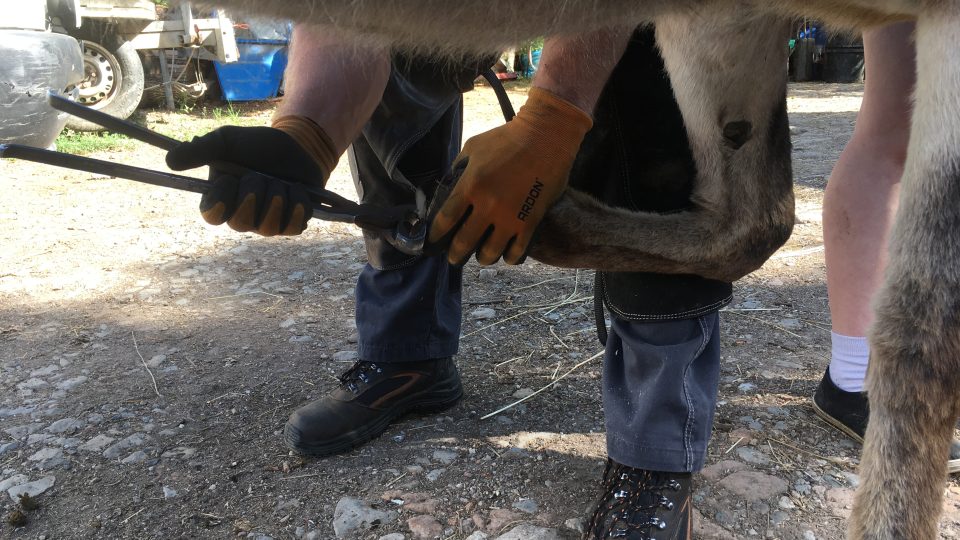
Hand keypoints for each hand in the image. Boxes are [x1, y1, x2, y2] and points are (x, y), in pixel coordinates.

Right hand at [165, 116, 336, 235]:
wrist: (294, 144)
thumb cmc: (255, 145)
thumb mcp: (225, 141)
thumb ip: (199, 150)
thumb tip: (169, 161)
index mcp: (221, 198)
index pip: (211, 216)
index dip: (220, 203)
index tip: (228, 181)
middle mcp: (242, 215)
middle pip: (241, 224)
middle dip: (253, 195)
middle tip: (258, 176)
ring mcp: (267, 223)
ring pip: (268, 227)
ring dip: (276, 199)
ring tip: (281, 182)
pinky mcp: (291, 224)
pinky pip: (293, 227)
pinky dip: (297, 206)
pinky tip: (298, 191)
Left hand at [428, 88, 591, 264]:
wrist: (546, 136)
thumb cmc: (507, 138)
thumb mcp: (473, 147)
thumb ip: (459, 169)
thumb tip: (449, 188)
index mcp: (470, 185)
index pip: (445, 220)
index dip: (436, 235)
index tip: (433, 240)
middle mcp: (488, 205)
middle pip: (464, 243)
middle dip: (455, 255)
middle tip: (454, 258)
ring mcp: (510, 216)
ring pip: (490, 253)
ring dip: (482, 257)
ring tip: (481, 256)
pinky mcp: (530, 221)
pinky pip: (516, 251)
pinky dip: (508, 257)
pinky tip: (506, 254)